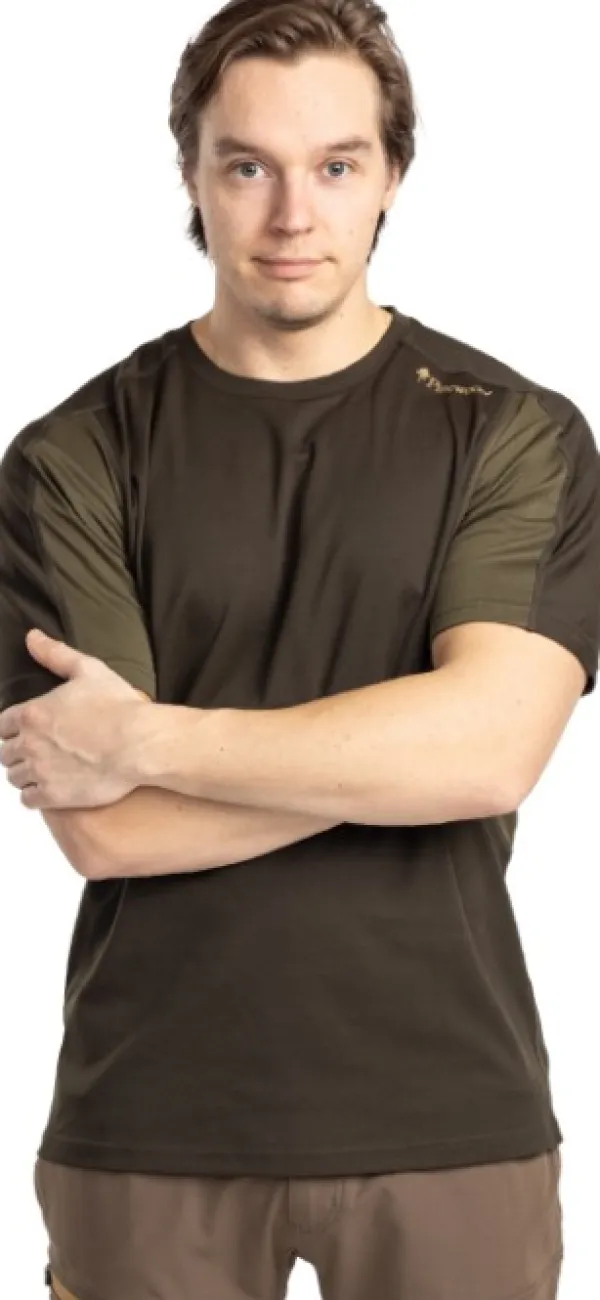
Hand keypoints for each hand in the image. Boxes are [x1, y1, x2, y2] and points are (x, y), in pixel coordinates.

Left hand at [0, 629, 150, 808]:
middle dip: (19, 751)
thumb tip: (32, 637)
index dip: (13, 728)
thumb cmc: (119, 707)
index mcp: (32, 713)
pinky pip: (28, 800)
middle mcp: (29, 743)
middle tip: (39, 751)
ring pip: (14, 777)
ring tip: (44, 771)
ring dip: (26, 773)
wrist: (139, 743)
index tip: (28, 731)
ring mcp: (39, 771)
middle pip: (5, 753)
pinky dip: (35, 795)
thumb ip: (55, 654)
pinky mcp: (53, 795)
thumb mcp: (89, 670)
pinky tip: (49, 789)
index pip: (2, 725)